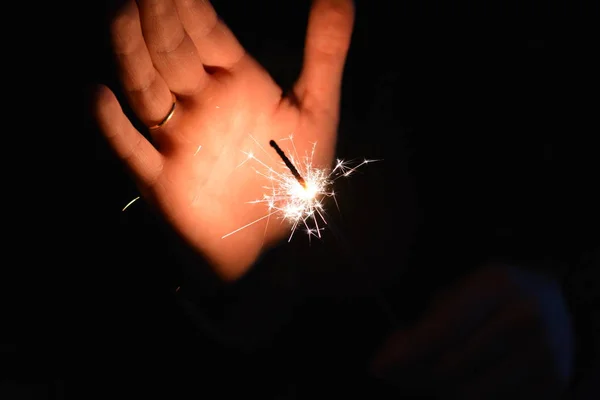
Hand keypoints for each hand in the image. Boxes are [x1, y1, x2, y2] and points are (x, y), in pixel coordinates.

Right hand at [94, 0, 353, 279]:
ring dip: (132, 55)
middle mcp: (201, 104)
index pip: (205, 31)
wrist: (271, 235)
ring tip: (119, 14)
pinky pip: (133, 150)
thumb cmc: (291, 174)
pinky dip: (114, 126)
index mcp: (235, 82)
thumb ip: (325, 50)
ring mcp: (178, 140)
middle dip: (158, 17)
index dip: (188, 1)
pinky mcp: (163, 180)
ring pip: (148, 89)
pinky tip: (98, 95)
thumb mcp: (315, 108)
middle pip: (172, 52)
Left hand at [370, 264, 573, 398]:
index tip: (378, 366)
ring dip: (436, 390)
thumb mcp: (461, 291)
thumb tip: (391, 356)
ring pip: (467, 394)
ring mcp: (544, 355)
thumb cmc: (495, 295)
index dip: (407, 353)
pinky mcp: (553, 385)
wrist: (556, 304)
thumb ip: (427, 321)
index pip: (445, 329)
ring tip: (427, 376)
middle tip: (397, 372)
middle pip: (451, 367)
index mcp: (498, 285)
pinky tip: (461, 380)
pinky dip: (466, 396)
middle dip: (413, 375)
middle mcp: (526, 319)